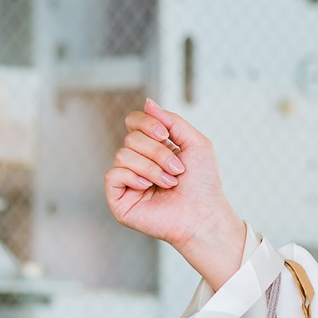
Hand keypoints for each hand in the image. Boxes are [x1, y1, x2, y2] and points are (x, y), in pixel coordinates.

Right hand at [105, 100, 245, 288]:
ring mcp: (127, 181)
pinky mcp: (118, 199)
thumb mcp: (195, 142)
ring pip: (122, 154)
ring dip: (151, 167)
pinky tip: (148, 189)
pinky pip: (113, 174)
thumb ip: (171, 120)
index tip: (164, 135)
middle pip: (131, 138)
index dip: (146, 122)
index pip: (134, 122)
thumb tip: (147, 102)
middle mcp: (138, 162)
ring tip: (169, 183)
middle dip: (158, 152)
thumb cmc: (203, 183)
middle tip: (177, 170)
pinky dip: (134, 177)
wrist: (203, 215)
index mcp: (153, 148)